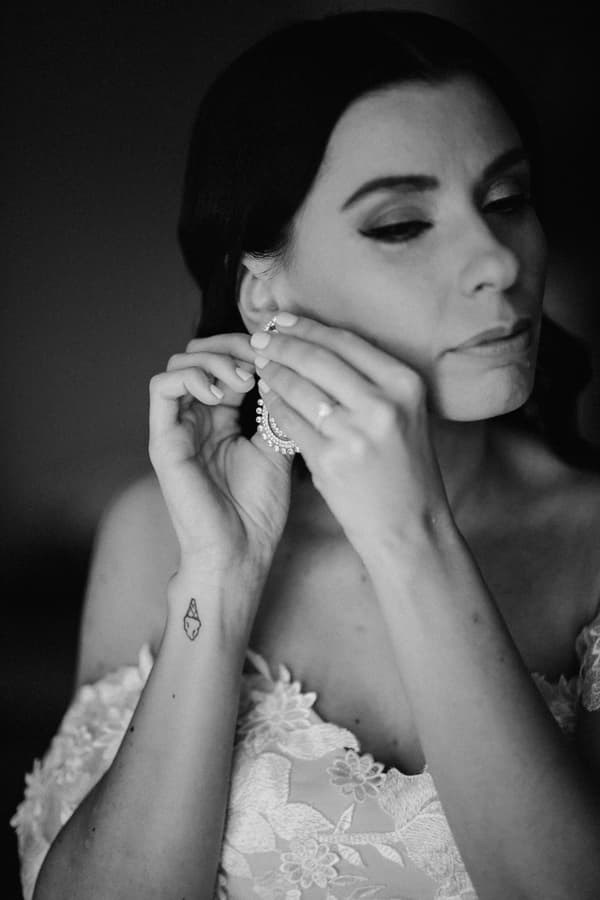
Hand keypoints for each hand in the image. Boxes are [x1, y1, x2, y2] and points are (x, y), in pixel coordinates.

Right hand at [148, 332, 293, 576]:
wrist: (238, 552)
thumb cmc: (257, 511)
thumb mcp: (277, 449)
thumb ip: (276, 409)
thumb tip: (284, 367)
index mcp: (224, 420)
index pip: (228, 363)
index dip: (250, 350)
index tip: (278, 357)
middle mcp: (198, 418)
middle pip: (201, 354)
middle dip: (232, 346)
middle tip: (259, 361)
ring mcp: (178, 427)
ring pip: (180, 362)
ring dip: (214, 360)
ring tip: (243, 381)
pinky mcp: (163, 440)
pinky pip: (162, 387)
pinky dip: (191, 377)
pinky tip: (220, 394)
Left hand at [250, 314, 451, 556]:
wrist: (411, 528)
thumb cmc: (405, 470)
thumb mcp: (404, 414)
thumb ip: (371, 381)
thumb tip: (319, 343)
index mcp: (405, 384)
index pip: (345, 342)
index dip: (307, 327)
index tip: (283, 320)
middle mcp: (382, 404)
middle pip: (317, 359)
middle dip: (282, 344)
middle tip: (259, 338)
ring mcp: (354, 433)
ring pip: (298, 387)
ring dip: (273, 373)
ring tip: (261, 366)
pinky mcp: (329, 460)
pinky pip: (289, 421)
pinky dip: (273, 406)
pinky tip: (265, 398)